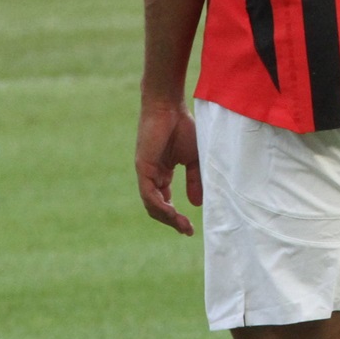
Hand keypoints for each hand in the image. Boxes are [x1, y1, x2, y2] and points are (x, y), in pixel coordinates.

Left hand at [136, 100, 202, 234]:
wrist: (169, 107)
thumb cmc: (183, 127)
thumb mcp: (194, 159)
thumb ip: (195, 180)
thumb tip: (196, 205)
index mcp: (162, 174)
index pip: (164, 202)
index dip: (176, 217)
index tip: (190, 229)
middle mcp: (152, 176)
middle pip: (157, 208)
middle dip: (172, 222)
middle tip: (187, 230)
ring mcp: (146, 173)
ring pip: (152, 205)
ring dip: (167, 218)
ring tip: (182, 225)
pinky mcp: (143, 168)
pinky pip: (149, 194)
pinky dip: (160, 206)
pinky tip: (172, 212)